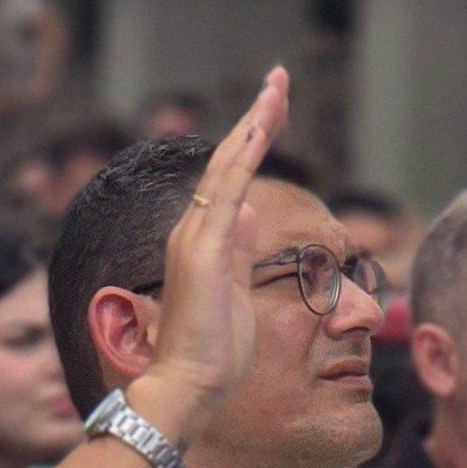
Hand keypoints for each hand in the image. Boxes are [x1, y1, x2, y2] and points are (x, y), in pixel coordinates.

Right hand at [131, 66, 291, 449]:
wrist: (187, 387)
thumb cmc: (213, 355)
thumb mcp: (234, 295)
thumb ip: (237, 254)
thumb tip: (246, 219)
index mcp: (203, 241)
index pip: (231, 179)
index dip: (252, 143)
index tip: (273, 114)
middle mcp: (194, 230)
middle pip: (229, 160)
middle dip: (256, 118)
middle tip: (279, 80)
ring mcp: (196, 236)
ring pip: (228, 164)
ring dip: (254, 124)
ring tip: (277, 88)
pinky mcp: (204, 250)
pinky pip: (228, 189)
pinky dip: (245, 155)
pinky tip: (261, 126)